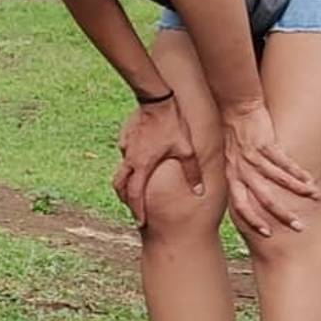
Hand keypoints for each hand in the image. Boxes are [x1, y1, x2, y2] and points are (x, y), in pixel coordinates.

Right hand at [112, 96, 203, 227]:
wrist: (157, 98)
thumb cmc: (172, 124)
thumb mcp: (187, 149)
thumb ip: (192, 172)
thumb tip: (199, 192)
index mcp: (142, 165)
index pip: (135, 194)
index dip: (137, 210)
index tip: (140, 222)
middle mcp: (130, 159)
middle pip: (121, 185)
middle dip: (126, 200)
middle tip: (134, 210)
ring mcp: (127, 147)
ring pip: (121, 171)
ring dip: (125, 183)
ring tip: (133, 190)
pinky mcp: (127, 137)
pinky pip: (125, 155)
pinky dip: (129, 164)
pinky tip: (138, 163)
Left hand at [221, 102, 317, 235]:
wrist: (235, 108)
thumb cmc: (235, 137)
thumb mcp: (231, 161)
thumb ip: (239, 179)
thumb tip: (248, 199)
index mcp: (232, 176)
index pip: (239, 204)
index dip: (252, 220)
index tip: (266, 234)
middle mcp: (241, 169)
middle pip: (261, 197)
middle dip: (281, 214)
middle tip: (298, 227)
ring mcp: (253, 156)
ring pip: (277, 179)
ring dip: (297, 191)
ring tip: (315, 198)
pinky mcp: (265, 143)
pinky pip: (283, 161)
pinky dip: (298, 172)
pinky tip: (310, 180)